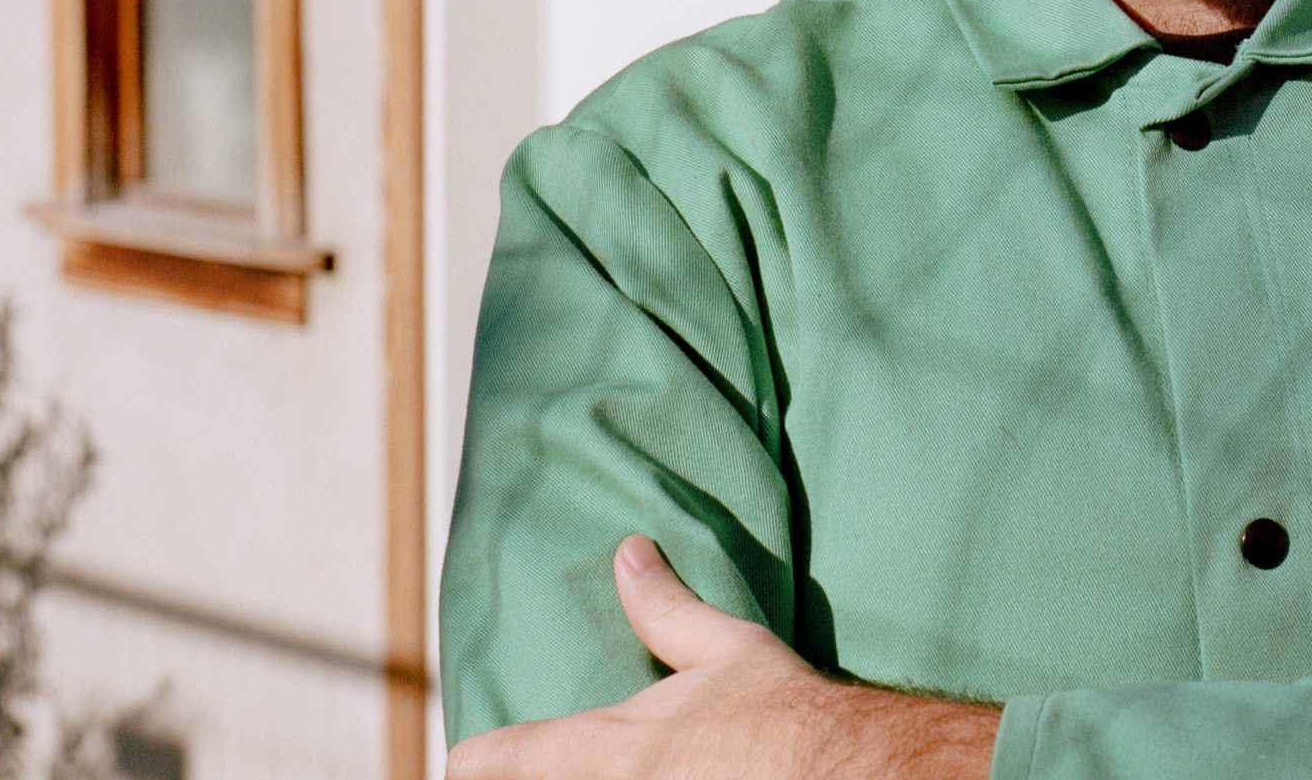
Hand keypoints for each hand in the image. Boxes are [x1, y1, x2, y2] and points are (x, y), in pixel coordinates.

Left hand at [444, 535, 998, 779]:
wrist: (840, 772)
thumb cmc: (782, 713)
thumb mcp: (726, 648)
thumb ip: (665, 607)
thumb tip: (629, 553)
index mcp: (602, 748)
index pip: (489, 761)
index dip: (477, 756)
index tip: (471, 753)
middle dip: (535, 772)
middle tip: (548, 759)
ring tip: (628, 764)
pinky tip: (672, 778)